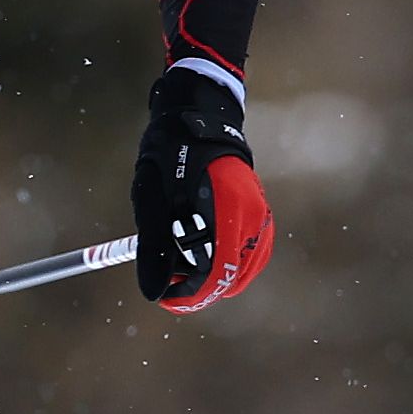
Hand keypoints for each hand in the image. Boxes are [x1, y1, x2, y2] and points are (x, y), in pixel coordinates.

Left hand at [130, 66, 272, 313]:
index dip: (189, 296)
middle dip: (200, 290)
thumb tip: (152, 292)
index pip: (216, 275)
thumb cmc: (172, 152)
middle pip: (233, 279)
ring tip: (182, 268)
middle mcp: (252, 217)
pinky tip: (204, 257)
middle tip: (168, 285)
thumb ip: (155, 247)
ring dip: (215, 277)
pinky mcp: (259, 213)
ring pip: (245, 270)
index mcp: (227, 212)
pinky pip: (250, 252)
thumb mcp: (154, 200)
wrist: (199, 116)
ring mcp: (260, 215)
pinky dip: (229, 263)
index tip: (163, 298)